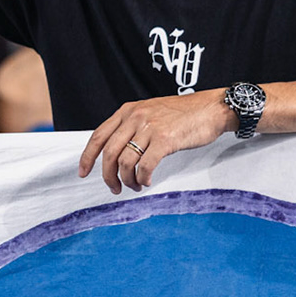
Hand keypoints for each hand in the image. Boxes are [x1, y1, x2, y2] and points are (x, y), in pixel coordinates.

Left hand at [78, 89, 231, 193]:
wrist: (212, 108)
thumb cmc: (183, 114)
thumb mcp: (150, 112)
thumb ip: (132, 126)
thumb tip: (117, 151)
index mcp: (127, 111)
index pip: (98, 136)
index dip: (87, 157)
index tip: (83, 172)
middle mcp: (134, 117)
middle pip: (108, 152)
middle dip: (107, 175)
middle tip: (114, 188)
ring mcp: (149, 128)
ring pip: (125, 161)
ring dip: (127, 180)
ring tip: (135, 186)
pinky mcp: (165, 139)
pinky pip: (145, 165)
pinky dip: (143, 178)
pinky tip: (148, 181)